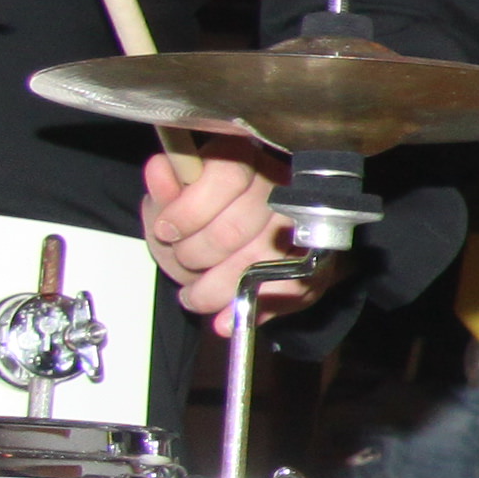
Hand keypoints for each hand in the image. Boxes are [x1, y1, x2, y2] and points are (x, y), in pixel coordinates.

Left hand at [139, 143, 323, 321]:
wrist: (229, 250)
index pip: (227, 177)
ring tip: (196, 294)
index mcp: (244, 159)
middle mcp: (281, 185)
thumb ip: (164, 190)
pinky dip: (251, 308)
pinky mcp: (318, 262)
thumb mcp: (169, 203)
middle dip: (197, 255)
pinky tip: (224, 318)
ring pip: (259, 262)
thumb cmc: (198, 222)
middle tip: (184, 262)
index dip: (190, 211)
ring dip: (216, 287)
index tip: (167, 231)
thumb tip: (160, 169)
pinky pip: (289, 289)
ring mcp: (303, 225)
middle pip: (237, 227)